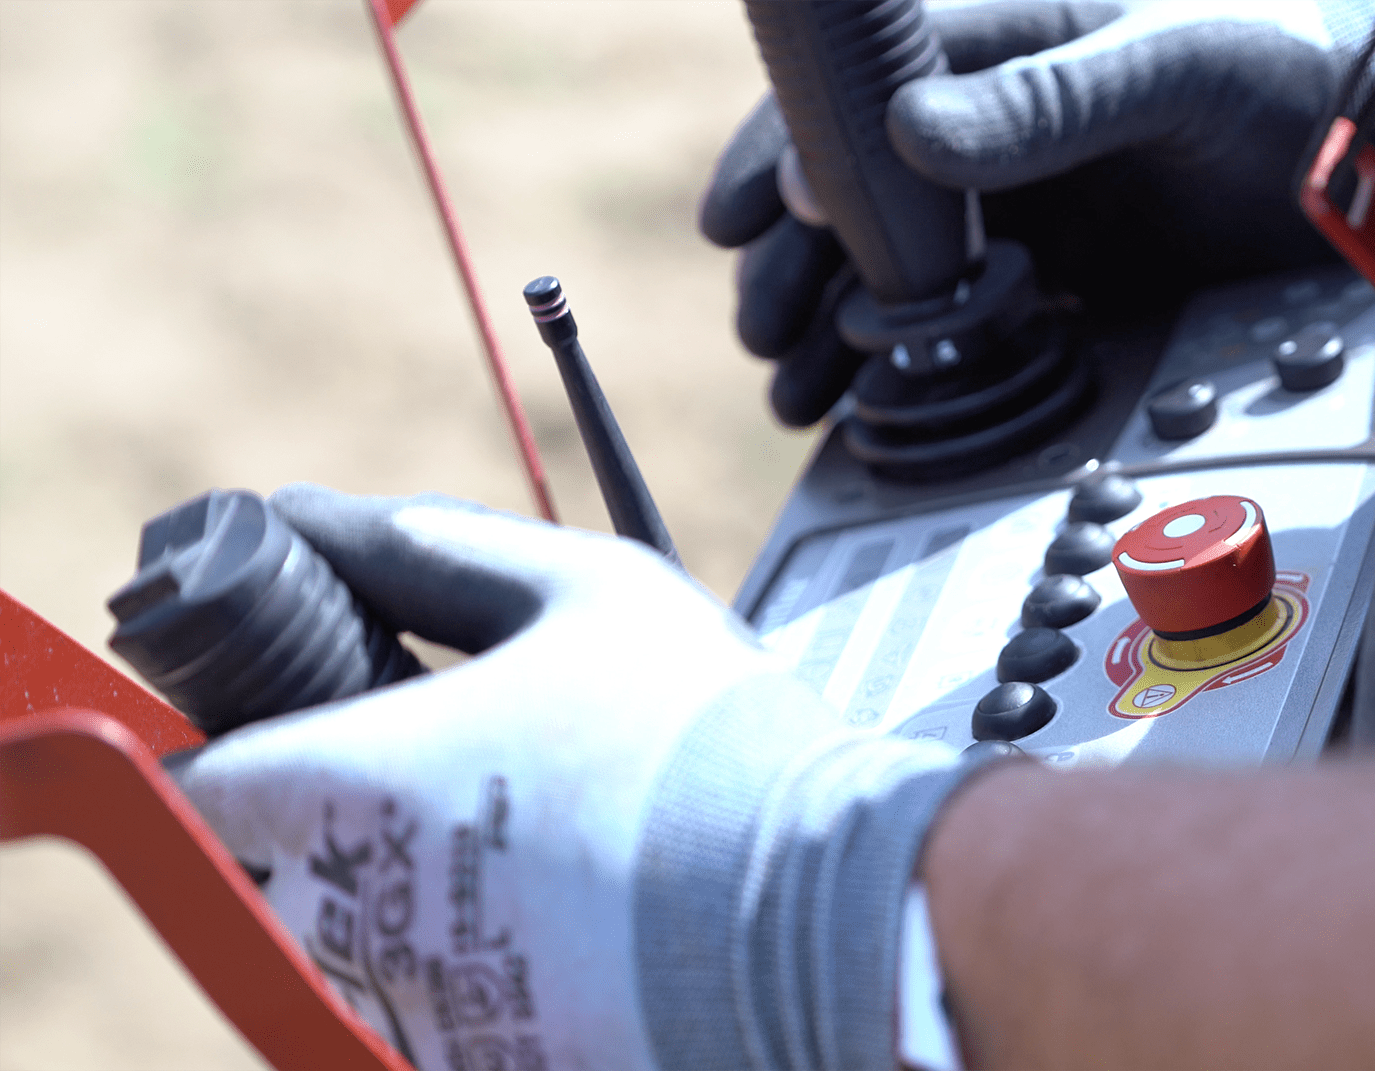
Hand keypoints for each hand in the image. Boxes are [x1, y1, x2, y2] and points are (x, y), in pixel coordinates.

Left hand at [169, 485, 973, 1069]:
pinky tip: (573, 907)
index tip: (309, 715)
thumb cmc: (704, 735)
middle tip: (452, 767)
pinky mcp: (476, 1062)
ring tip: (539, 837)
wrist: (825, 906)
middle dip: (335, 815)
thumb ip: (434, 546)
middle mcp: (350, 914)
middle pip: (270, 869)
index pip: (203, 782)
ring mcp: (410, 1005)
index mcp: (352, 784)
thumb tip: (321, 515)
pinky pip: (426, 1006)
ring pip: (349, 943)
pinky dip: (474, 959)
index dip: (243, 739)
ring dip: (405, 888)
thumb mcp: (585, 587)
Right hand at [701, 0, 1344, 425]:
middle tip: (767, 335)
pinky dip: (902, 375)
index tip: (740, 219)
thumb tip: (908, 134)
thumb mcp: (1177, 72)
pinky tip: (863, 418)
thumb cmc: (1287, 93)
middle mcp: (992, 137)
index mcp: (1005, 51)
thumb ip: (1050, 97)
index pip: (860, 93)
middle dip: (795, 265)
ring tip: (797, 395)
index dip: (786, 150)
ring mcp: (1017, 220)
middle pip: (853, 197)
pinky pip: (952, 334)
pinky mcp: (1052, 294)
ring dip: (830, 330)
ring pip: (887, 272)